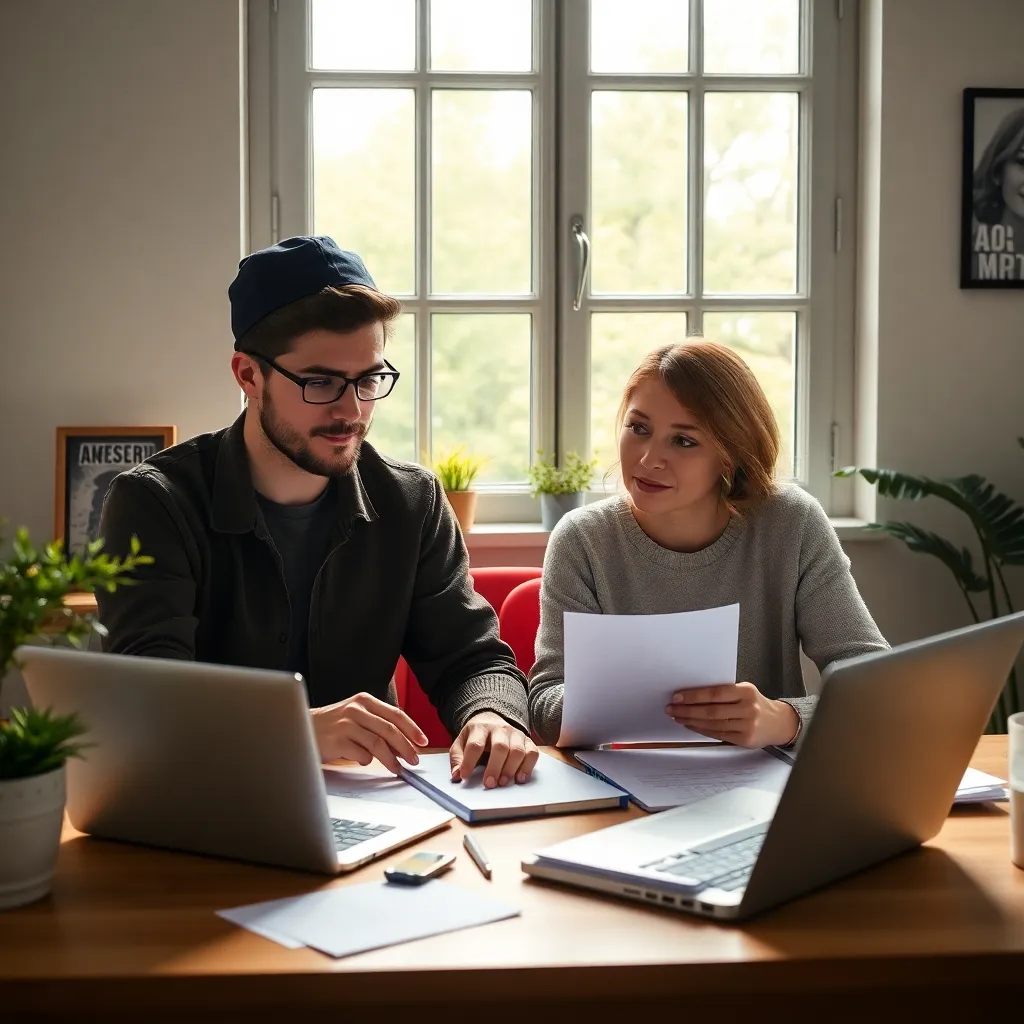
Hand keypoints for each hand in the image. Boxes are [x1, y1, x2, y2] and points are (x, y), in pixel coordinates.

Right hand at [310, 692, 428, 771]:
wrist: (300, 727)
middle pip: (390, 730)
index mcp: (364, 701)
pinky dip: (366, 760)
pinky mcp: (337, 741)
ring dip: (391, 759)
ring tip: (397, 769)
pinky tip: (364, 761)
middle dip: (406, 747)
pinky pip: (361, 754)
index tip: (423, 741)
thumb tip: (402, 744)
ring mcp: (346, 724)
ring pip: (378, 743)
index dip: (412, 729)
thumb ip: (376, 724)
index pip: (395, 714)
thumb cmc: (331, 725)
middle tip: (414, 760)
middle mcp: (356, 709)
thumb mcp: (354, 716)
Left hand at [449, 711, 538, 787]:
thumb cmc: (476, 737)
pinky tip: (519, 778)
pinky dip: (528, 767)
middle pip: (500, 747)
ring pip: (517, 750)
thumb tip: (456, 775)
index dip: (469, 762)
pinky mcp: (527, 741)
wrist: (492, 720)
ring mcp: (515, 734)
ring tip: (503, 783)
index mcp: (480, 728)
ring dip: (510, 769)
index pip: (475, 745)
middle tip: (489, 784)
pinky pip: (532, 753)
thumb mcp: (461, 743)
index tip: (465, 777)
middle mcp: (500, 729)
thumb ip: (457, 758)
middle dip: (495, 767)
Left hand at [665, 683, 799, 748]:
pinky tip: (690, 725)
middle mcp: (748, 709)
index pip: (715, 693)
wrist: (778, 723)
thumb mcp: (744, 691)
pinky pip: (717, 734)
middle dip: (687, 709)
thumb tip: (692, 694)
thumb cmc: (755, 704)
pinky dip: (701, 729)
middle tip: (672, 708)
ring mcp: (747, 726)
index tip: (677, 696)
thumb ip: (724, 692)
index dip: (694, 696)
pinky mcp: (744, 739)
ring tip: (677, 716)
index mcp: (746, 692)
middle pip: (711, 710)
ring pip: (712, 724)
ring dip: (691, 720)